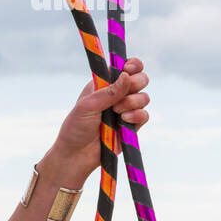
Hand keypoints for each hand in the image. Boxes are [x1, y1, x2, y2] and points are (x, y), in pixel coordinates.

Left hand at [55, 57, 150, 171]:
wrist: (77, 155)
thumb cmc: (76, 128)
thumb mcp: (87, 106)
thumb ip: (108, 92)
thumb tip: (126, 75)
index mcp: (103, 85)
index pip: (123, 67)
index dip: (131, 65)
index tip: (128, 68)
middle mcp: (116, 95)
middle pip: (140, 79)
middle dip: (136, 82)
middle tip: (122, 94)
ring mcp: (126, 110)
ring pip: (144, 97)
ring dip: (133, 101)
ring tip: (116, 112)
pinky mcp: (132, 125)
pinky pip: (144, 115)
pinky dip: (137, 115)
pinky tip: (125, 120)